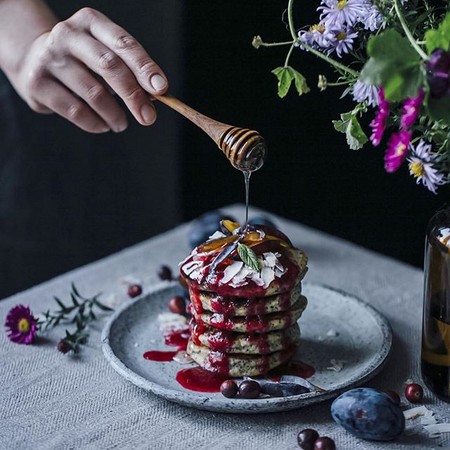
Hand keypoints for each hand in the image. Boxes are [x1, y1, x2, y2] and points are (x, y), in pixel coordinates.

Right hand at [13, 7, 167, 132]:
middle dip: (134, 96)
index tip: (161, 89)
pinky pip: (76, 111)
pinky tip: (103, 125)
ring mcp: (49, 58)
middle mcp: (68, 35)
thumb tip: (156, 95)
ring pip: (94, 93)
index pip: (123, 44)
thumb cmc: (83, 61)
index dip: (145, 67)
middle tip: (148, 118)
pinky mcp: (37, 84)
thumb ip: (130, 71)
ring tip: (121, 124)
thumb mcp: (106, 55)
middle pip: (109, 66)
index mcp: (90, 22)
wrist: (34, 60)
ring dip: (115, 115)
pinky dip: (96, 123)